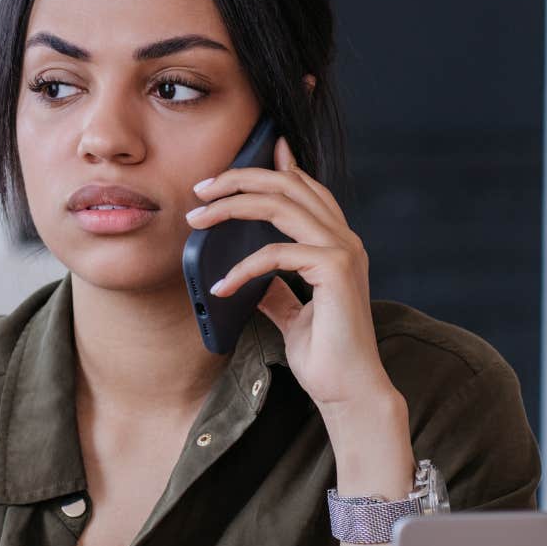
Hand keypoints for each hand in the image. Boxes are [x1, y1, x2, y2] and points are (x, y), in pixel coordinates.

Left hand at [192, 137, 398, 415]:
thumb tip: (253, 279)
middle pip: (290, 185)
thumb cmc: (326, 358)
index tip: (247, 153)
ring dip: (232, 206)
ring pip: (280, 204)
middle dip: (241, 178)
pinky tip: (220, 287)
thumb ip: (277, 291)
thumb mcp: (293, 316)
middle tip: (202, 186)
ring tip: (197, 219)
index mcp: (339, 246)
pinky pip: (275, 254)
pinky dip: (241, 268)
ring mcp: (343, 251)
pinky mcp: (334, 269)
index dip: (280, 166)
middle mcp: (345, 241)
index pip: (307, 190)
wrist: (349, 393)